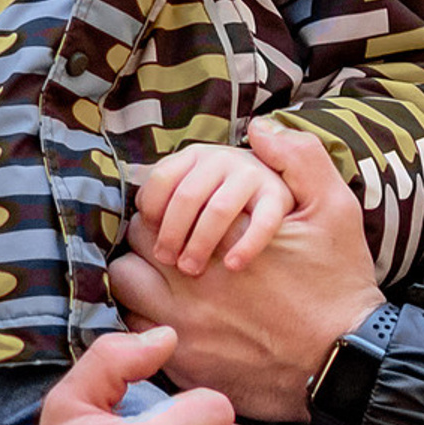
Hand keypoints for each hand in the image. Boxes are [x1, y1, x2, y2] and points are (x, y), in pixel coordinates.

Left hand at [112, 120, 380, 423]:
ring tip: (168, 279)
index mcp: (222, 235)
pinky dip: (145, 317)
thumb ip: (299, 159)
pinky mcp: (183, 360)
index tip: (183, 214)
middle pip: (137, 243)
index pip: (159, 206)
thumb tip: (260, 128)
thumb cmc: (338, 284)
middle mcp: (193, 278)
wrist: (343, 358)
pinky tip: (174, 314)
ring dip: (142, 276)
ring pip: (127, 285)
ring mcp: (183, 323)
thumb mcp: (334, 209)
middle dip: (152, 238)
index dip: (167, 206)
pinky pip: (135, 331)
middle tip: (176, 244)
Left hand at [137, 140, 296, 277]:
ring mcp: (252, 174)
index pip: (162, 178)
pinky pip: (262, 222)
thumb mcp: (199, 184)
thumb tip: (144, 212)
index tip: (150, 239)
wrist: (278, 200)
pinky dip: (247, 246)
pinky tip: (233, 265)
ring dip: (201, 243)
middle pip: (187, 196)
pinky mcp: (279, 196)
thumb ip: (170, 191)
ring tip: (194, 269)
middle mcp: (223, 158)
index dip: (151, 211)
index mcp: (197, 155)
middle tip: (169, 261)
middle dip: (172, 233)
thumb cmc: (227, 199)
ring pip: (218, 210)